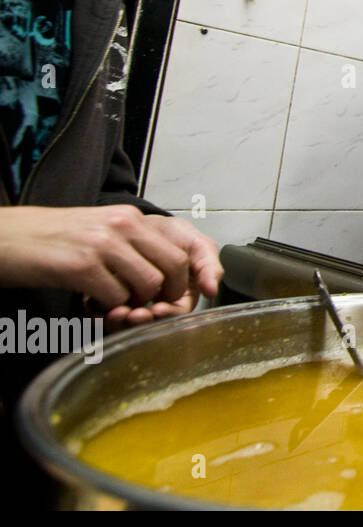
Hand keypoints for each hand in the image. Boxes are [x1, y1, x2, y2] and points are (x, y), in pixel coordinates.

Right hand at [0, 205, 191, 310]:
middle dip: (167, 295)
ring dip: (136, 303)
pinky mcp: (81, 266)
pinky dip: (108, 309)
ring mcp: (103, 244)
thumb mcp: (100, 230)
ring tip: (114, 305)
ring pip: (149, 284)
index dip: (182, 280)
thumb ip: (132, 246)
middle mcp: (123, 225)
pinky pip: (116, 297)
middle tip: (147, 307)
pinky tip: (92, 305)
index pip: (182, 250)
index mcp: (131, 217)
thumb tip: (164, 276)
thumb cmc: (51, 239)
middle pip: (174, 267)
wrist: (4, 238)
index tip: (171, 297)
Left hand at [105, 216, 222, 326]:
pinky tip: (97, 306)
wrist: (134, 224)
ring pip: (126, 323)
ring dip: (121, 321)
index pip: (177, 314)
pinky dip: (99, 314)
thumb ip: (209, 265)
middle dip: (142, 321)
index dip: (169, 314)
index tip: (159, 309)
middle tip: (133, 314)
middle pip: (150, 323)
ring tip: (116, 311)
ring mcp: (130, 304)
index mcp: (180, 295)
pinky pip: (101, 315)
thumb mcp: (196, 244)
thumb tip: (212, 290)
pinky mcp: (106, 300)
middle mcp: (155, 304)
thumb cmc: (167, 234)